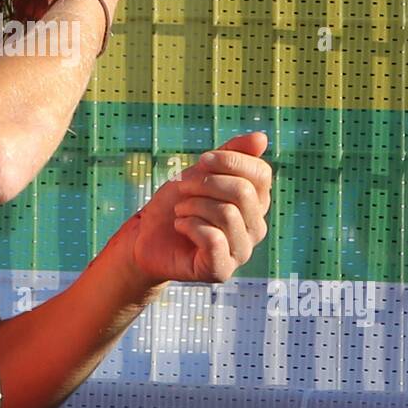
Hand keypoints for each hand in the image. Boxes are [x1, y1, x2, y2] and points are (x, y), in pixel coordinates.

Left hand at [128, 133, 271, 285]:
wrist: (146, 237)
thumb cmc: (176, 203)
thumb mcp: (200, 172)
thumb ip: (231, 155)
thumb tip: (261, 138)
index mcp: (256, 202)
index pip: (261, 173)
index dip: (229, 160)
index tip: (201, 160)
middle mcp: (255, 228)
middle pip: (242, 192)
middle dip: (204, 183)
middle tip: (182, 189)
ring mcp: (241, 251)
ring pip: (227, 213)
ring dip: (192, 206)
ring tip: (181, 211)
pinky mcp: (221, 270)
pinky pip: (214, 239)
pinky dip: (189, 225)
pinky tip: (180, 226)